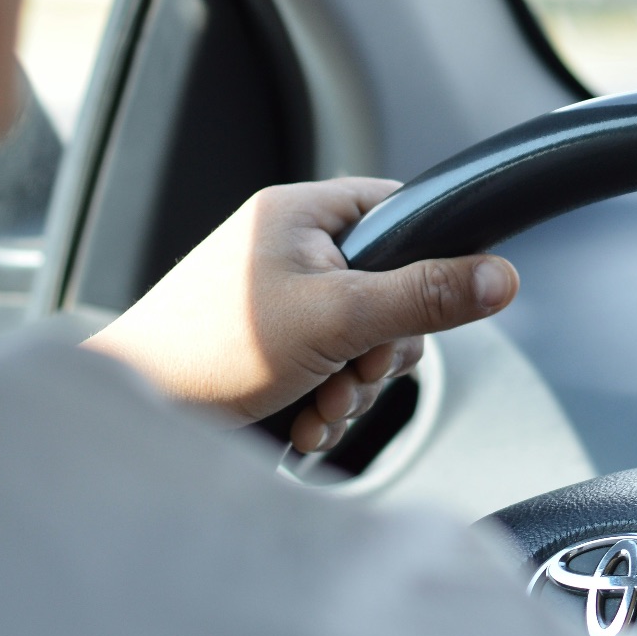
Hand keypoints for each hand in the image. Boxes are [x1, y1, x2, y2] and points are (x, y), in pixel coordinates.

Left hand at [83, 178, 518, 452]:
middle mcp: (291, 248)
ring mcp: (279, 300)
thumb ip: (425, 297)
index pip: (402, 213)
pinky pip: (330, 370)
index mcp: (301, 213)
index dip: (427, 263)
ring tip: (317, 407)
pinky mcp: (270, 348)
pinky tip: (303, 422)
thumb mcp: (338, 319)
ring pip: (364, 342)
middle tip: (352, 374)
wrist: (132, 416)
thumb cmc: (210, 351)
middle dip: (381, 354)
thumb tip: (503, 277)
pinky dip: (326, 405)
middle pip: (392, 291)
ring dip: (353, 389)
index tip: (420, 311)